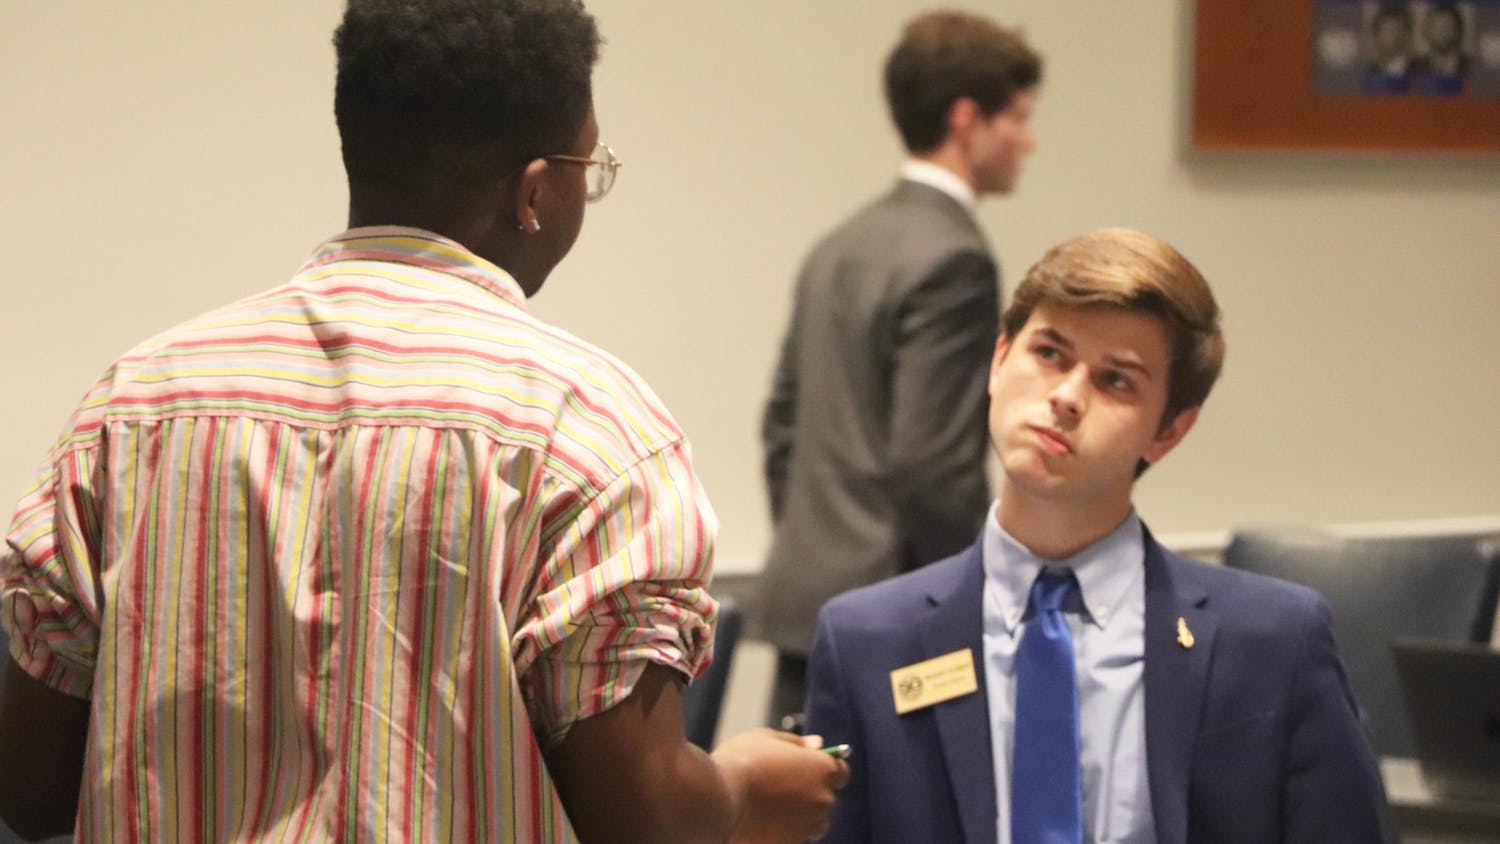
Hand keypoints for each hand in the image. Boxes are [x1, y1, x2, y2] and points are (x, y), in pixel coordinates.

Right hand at [713, 728, 849, 843]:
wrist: (718, 798)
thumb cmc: (742, 760)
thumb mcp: (768, 738)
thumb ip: (797, 742)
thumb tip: (817, 745)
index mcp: (823, 770)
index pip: (841, 772)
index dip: (826, 767)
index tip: (809, 766)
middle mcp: (822, 800)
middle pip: (826, 798)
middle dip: (810, 791)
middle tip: (780, 783)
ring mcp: (807, 827)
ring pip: (812, 822)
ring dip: (799, 814)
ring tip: (770, 804)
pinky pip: (792, 836)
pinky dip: (782, 829)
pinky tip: (761, 818)